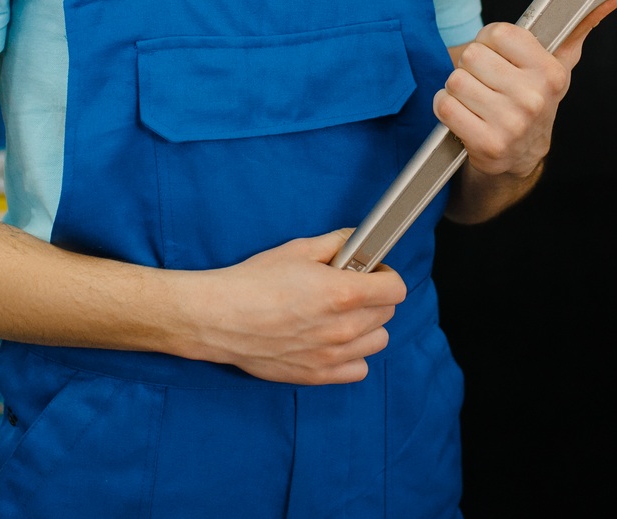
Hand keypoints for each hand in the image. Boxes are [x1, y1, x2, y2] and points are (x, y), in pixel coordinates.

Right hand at [177, 230, 406, 384]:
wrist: (219, 317)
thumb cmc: (254, 281)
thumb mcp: (298, 250)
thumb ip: (336, 244)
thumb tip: (357, 241)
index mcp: (343, 293)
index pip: (396, 289)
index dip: (385, 275)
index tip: (372, 272)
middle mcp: (343, 328)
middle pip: (388, 313)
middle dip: (374, 297)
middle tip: (349, 289)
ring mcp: (332, 355)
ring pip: (378, 341)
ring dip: (367, 327)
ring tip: (341, 316)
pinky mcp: (318, 375)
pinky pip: (359, 369)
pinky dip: (353, 356)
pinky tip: (333, 341)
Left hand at [435, 0, 616, 178]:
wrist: (522, 154)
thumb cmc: (535, 99)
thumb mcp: (559, 63)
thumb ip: (578, 27)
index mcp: (551, 72)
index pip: (497, 33)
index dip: (490, 42)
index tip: (499, 56)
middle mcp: (533, 98)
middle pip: (472, 55)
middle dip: (473, 67)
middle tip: (488, 82)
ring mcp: (511, 124)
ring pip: (456, 81)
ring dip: (459, 90)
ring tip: (477, 100)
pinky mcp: (486, 144)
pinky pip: (445, 106)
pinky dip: (447, 108)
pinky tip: (466, 115)